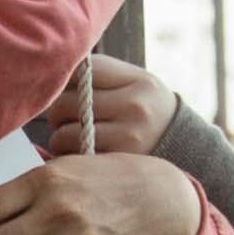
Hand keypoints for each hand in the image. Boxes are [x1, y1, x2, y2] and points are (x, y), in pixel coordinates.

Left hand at [52, 52, 176, 155]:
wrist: (181, 145)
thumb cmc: (145, 107)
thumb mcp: (135, 82)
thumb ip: (100, 74)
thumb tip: (53, 73)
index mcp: (137, 81)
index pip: (83, 72)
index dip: (64, 79)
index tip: (65, 89)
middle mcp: (134, 107)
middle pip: (67, 102)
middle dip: (56, 111)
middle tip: (62, 117)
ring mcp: (128, 137)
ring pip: (66, 133)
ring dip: (58, 136)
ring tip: (68, 136)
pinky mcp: (117, 163)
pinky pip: (75, 157)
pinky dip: (68, 156)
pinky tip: (77, 152)